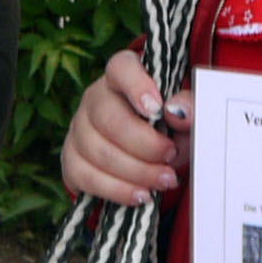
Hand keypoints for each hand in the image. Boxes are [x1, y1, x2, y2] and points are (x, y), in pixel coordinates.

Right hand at [59, 49, 188, 207]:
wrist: (155, 157)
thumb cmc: (170, 127)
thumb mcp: (188, 115)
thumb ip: (190, 107)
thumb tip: (178, 111)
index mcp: (123, 76)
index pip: (121, 68)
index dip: (136, 85)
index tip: (156, 108)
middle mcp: (95, 97)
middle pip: (107, 117)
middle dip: (143, 144)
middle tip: (170, 157)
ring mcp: (78, 128)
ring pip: (96, 150)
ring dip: (135, 172)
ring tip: (164, 180)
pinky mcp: (71, 159)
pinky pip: (84, 176)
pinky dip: (116, 190)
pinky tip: (140, 195)